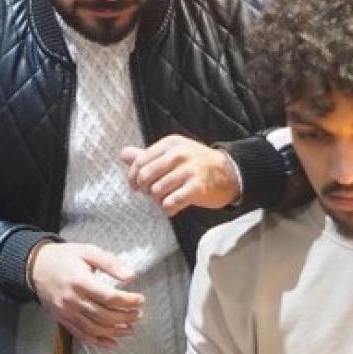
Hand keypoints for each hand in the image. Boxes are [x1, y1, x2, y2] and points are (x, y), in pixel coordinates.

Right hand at [30, 243, 143, 348]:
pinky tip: (112, 343)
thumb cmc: (64, 257)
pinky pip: (81, 335)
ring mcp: (66, 312)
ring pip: (94, 328)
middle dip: (125, 317)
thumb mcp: (87, 251)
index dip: (129, 301)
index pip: (110, 297)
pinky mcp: (62, 319)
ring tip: (130, 329)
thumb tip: (130, 275)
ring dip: (115, 332)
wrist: (36, 266)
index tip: (140, 300)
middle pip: (104, 315)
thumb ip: (109, 262)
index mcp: (80, 281)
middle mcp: (72, 299)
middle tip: (138, 314)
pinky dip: (98, 342)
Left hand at [120, 135, 239, 215]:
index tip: (135, 187)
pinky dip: (168, 209)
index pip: (139, 162)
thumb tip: (123, 154)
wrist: (229, 173)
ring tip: (166, 199)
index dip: (133, 178)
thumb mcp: (172, 153)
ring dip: (158, 200)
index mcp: (170, 144)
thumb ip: (147, 155)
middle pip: (145, 177)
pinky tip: (172, 207)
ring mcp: (189, 170)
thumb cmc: (195, 164)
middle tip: (151, 194)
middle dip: (144, 190)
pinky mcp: (197, 187)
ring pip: (156, 191)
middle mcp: (178, 154)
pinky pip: (170, 203)